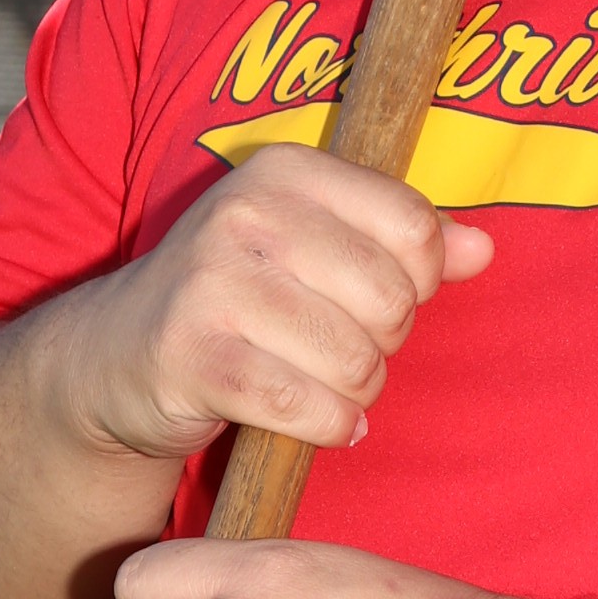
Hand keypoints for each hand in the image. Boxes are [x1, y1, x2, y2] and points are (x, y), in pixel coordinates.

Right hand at [44, 146, 492, 467]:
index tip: (371, 297)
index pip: (413, 226)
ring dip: (352, 392)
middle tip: (338, 348)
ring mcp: (213, 286)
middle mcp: (246, 215)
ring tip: (316, 382)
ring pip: (355, 361)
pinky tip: (307, 421)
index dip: (416, 280)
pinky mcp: (194, 358)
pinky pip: (306, 407)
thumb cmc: (238, 298)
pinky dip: (323, 427)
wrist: (115, 355)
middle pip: (392, 299)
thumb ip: (402, 242)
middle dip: (382, 343)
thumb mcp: (315, 247)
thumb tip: (483, 249)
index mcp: (286, 171)